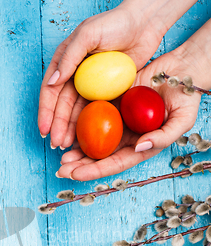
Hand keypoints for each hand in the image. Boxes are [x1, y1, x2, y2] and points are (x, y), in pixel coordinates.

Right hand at [38, 6, 164, 148]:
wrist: (144, 24)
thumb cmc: (115, 23)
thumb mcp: (88, 35)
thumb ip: (69, 57)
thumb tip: (52, 82)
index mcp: (65, 62)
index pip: (50, 91)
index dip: (46, 112)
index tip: (45, 130)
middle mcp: (74, 75)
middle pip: (62, 106)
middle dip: (58, 126)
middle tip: (57, 145)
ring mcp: (90, 86)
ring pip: (77, 113)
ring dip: (71, 130)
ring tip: (67, 147)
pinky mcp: (106, 92)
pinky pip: (95, 113)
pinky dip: (89, 126)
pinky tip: (85, 139)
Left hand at [56, 49, 202, 180]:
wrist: (181, 72)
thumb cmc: (186, 98)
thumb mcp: (182, 120)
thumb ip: (163, 137)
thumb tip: (139, 147)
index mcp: (140, 147)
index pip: (114, 163)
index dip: (94, 170)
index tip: (75, 174)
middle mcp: (126, 138)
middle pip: (99, 157)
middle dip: (79, 166)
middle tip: (61, 169)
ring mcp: (117, 123)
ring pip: (92, 140)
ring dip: (76, 149)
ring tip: (60, 154)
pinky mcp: (111, 105)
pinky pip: (92, 117)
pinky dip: (78, 125)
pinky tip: (65, 130)